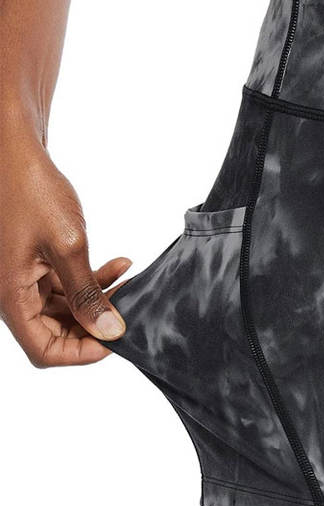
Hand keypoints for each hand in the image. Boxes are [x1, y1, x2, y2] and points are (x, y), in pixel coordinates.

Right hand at [0, 128, 130, 364]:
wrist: (14, 152)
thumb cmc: (32, 191)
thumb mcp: (67, 245)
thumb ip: (86, 293)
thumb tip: (108, 331)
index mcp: (11, 296)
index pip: (44, 350)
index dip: (82, 352)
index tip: (116, 337)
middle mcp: (12, 292)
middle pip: (54, 332)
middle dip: (95, 324)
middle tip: (129, 308)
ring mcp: (21, 277)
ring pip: (63, 309)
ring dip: (97, 300)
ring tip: (128, 282)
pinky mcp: (33, 261)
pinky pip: (63, 285)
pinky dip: (91, 280)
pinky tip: (118, 264)